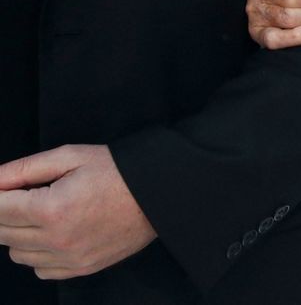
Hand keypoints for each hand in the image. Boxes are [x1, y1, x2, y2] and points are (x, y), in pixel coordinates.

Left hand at [0, 145, 156, 278]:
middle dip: (5, 212)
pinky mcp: (81, 268)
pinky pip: (39, 269)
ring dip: (19, 234)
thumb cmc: (118, 170)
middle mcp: (56, 239)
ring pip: (16, 253)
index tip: (3, 189)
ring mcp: (69, 258)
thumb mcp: (71, 156)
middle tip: (24, 195)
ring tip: (42, 213)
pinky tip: (54, 233)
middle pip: (2, 232)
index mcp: (51, 208)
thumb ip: (24, 168)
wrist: (160, 193)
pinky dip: (38, 254)